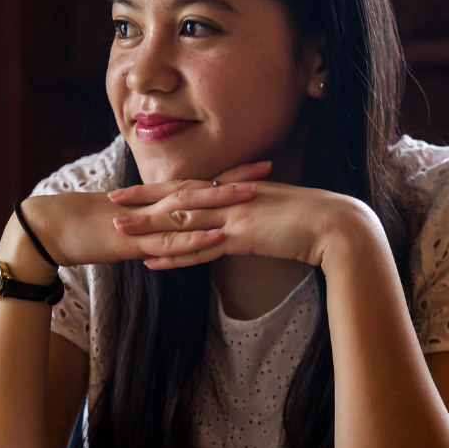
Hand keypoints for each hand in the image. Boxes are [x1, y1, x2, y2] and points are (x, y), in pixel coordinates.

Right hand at [17, 162, 272, 267]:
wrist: (46, 229)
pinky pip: (171, 240)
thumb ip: (143, 225)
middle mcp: (150, 206)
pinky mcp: (134, 242)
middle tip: (268, 168)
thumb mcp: (118, 225)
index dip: (223, 174)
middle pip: (198, 187)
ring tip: (254, 195)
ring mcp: (143, 223)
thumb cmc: (77, 228)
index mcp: (147, 201)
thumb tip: (162, 231)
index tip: (254, 167)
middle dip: (233, 179)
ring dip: (222, 201)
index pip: (192, 182)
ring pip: (190, 209)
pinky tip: (218, 234)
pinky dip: (195, 237)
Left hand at [108, 172, 372, 269]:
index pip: (188, 187)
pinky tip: (153, 261)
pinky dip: (176, 254)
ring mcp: (234, 218)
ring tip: (118, 230)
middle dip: (142, 201)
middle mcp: (230, 199)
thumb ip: (248, 212)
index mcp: (235, 189)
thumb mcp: (271, 210)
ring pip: (183, 221)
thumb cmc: (309, 218)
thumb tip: (233, 221)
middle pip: (177, 199)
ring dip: (149, 227)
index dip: (157, 188)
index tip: (131, 190)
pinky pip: (202, 248)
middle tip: (111, 202)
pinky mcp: (243, 238)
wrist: (337, 225)